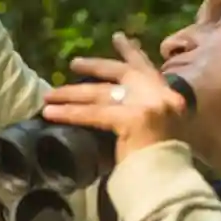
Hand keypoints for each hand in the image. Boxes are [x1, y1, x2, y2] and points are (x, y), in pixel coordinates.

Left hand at [42, 32, 187, 162]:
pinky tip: (52, 113)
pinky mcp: (131, 119)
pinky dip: (70, 113)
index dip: (131, 54)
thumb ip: (143, 116)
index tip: (119, 39)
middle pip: (121, 74)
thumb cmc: (164, 165)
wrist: (170, 181)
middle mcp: (160, 97)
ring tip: (50, 96)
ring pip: (102, 94)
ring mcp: (148, 106)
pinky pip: (94, 114)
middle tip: (74, 63)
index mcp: (170, 98)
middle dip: (95, 66)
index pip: (148, 69)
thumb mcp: (161, 132)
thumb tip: (115, 110)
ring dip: (72, 94)